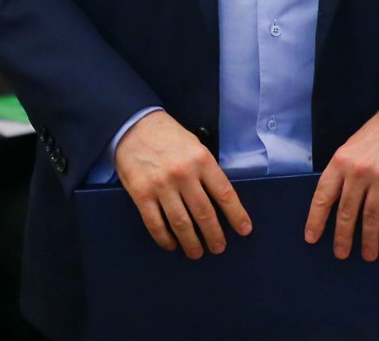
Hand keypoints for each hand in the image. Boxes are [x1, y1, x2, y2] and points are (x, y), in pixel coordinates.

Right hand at [114, 111, 251, 258]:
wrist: (134, 126)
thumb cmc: (169, 136)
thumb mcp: (196, 145)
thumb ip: (206, 170)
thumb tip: (219, 200)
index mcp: (202, 160)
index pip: (224, 194)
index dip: (236, 215)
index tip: (244, 230)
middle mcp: (184, 174)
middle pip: (204, 214)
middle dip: (214, 235)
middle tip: (218, 248)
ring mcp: (161, 186)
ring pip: (181, 224)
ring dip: (191, 243)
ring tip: (196, 252)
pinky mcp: (141, 194)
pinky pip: (155, 224)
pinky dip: (165, 239)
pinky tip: (171, 245)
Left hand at [305, 84, 378, 260]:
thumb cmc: (378, 134)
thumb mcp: (352, 147)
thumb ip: (344, 173)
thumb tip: (337, 207)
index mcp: (341, 161)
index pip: (322, 196)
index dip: (316, 219)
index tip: (311, 237)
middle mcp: (358, 170)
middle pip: (346, 212)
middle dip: (342, 236)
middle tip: (341, 252)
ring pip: (370, 218)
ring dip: (368, 240)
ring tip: (367, 254)